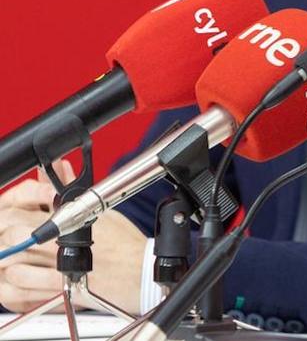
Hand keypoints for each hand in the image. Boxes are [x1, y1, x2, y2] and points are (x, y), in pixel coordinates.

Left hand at [0, 161, 145, 313]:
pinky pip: (23, 290)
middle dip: (9, 240)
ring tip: (22, 261)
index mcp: (68, 220)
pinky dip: (19, 285)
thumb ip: (71, 189)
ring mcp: (57, 269)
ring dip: (13, 264)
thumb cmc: (126, 243)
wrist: (141, 272)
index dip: (10, 216)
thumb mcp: (101, 209)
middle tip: (17, 241)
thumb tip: (60, 168)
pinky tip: (27, 278)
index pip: (19, 214)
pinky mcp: (58, 291)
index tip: (14, 219)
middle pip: (13, 238)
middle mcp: (60, 244)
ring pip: (13, 267)